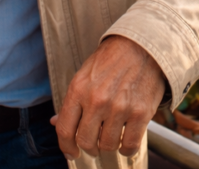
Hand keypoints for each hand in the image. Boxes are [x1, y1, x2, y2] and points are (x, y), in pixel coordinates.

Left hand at [52, 36, 166, 159]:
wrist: (143, 45)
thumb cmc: (112, 60)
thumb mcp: (85, 75)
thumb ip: (71, 101)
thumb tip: (55, 122)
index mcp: (78, 89)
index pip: (64, 129)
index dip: (66, 147)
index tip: (71, 152)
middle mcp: (97, 100)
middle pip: (85, 141)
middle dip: (89, 146)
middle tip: (95, 143)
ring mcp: (119, 107)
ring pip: (107, 145)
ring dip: (109, 145)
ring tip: (113, 134)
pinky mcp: (140, 113)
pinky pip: (129, 145)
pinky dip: (126, 148)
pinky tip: (126, 140)